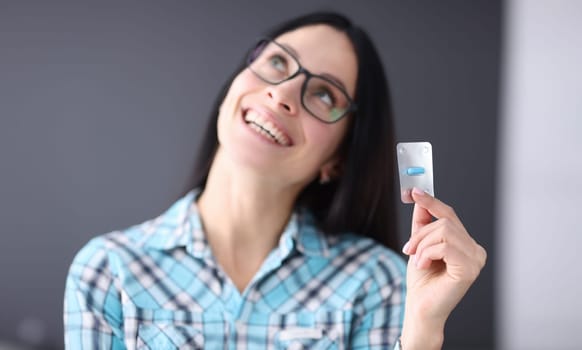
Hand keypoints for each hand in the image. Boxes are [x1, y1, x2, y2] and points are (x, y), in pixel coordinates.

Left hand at [400, 188, 486, 348]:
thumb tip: (419, 197)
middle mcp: (475, 250)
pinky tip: (423, 265)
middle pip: (445, 221)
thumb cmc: (422, 281)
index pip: (450, 215)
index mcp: (466, 244)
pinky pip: (444, 247)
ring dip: (422, 245)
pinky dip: (427, 254)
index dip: (432, 201)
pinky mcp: (469, 269)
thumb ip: (422, 222)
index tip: (414, 191)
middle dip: (421, 233)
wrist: (420, 307)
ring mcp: (476, 260)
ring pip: (444, 231)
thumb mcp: (419, 244)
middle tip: (408, 248)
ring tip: (418, 260)